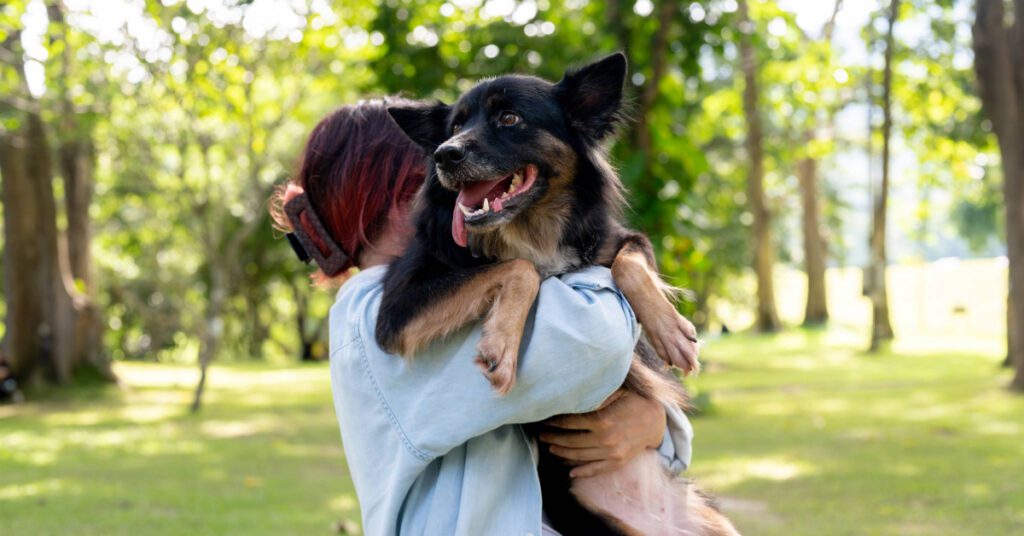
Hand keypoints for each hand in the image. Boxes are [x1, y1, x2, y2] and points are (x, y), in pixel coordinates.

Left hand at [539, 389, 665, 477]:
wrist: (656, 421)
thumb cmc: (633, 401)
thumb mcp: (616, 392)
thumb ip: (595, 394)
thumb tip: (571, 391)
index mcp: (601, 420)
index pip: (568, 423)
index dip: (553, 421)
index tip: (542, 419)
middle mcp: (605, 439)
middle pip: (570, 441)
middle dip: (552, 438)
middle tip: (540, 435)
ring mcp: (611, 453)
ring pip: (579, 456)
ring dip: (561, 453)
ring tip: (550, 448)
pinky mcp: (617, 462)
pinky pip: (596, 469)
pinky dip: (582, 472)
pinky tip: (570, 472)